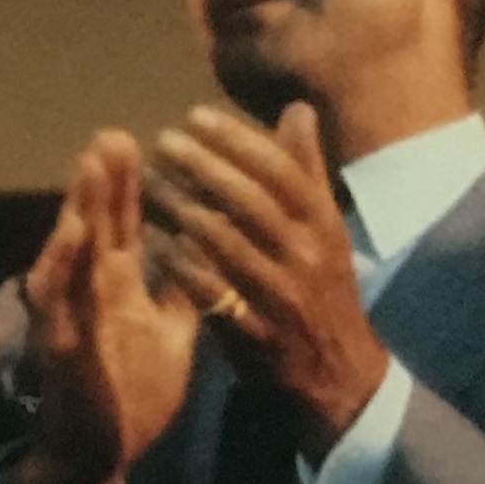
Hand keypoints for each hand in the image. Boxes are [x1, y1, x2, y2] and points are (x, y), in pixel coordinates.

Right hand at [0, 131, 201, 483]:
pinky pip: (56, 294)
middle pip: (97, 223)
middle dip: (104, 180)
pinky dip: (61, 259)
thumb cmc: (131, 394)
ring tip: (91, 161)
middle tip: (113, 132)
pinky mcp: (59, 337)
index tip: (144, 139)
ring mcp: (72, 309)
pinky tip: (73, 230)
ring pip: (72, 247)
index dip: (131, 186)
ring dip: (80, 204)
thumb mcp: (172, 336)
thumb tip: (205, 257)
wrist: (104, 450)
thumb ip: (183, 295)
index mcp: (118, 285)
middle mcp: (91, 288)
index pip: (124, 225)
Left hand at [143, 102, 390, 458]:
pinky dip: (181, 264)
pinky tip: (152, 241)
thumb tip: (297, 109)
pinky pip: (213, 292)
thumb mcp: (325, 229)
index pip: (281, 171)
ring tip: (146, 183)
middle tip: (162, 141)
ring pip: (227, 242)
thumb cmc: (321, 288)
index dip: (237, 141)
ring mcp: (282, 295)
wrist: (337, 374)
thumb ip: (306, 170)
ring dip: (182, 209)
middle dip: (203, 167)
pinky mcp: (257, 331)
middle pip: (251, 201)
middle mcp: (307, 255)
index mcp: (324, 225)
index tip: (195, 115)